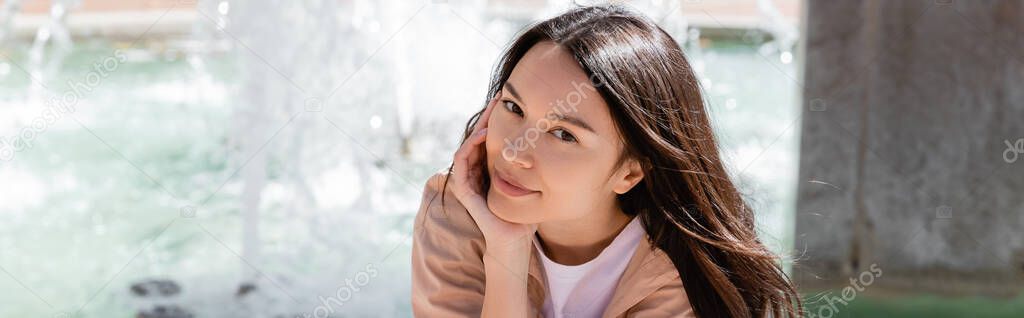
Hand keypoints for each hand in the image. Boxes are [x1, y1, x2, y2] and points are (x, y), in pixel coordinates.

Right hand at [450, 91, 536, 252]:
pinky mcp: (463, 190)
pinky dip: (468, 147)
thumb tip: (552, 145)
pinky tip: (482, 136)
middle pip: (476, 139)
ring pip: (467, 146)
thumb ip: (533, 168)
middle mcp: (475, 174)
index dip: (495, 121)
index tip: (507, 103)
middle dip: (486, 118)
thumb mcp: (531, 183)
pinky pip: (460, 163)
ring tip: (491, 115)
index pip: (488, 140)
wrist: (515, 239)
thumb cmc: (524, 215)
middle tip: (498, 99)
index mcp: (488, 171)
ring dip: (477, 128)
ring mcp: (467, 182)